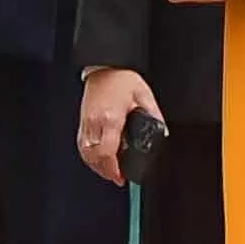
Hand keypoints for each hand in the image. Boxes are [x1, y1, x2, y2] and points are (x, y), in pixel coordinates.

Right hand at [78, 69, 158, 185]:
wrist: (104, 66)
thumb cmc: (121, 78)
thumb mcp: (143, 95)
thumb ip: (154, 114)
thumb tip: (162, 132)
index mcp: (111, 118)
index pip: (107, 151)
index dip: (113, 168)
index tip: (121, 176)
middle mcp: (95, 122)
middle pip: (94, 156)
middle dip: (105, 171)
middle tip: (118, 178)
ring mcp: (86, 122)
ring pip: (86, 153)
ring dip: (96, 166)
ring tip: (109, 172)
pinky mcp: (82, 120)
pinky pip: (81, 144)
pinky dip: (88, 156)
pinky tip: (97, 160)